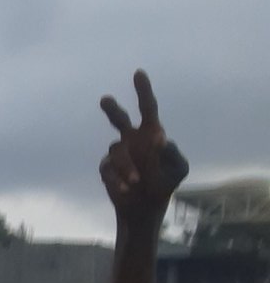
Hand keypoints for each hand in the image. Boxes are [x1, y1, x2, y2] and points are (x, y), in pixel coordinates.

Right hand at [99, 71, 188, 227]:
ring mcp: (117, 154)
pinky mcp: (106, 169)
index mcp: (150, 133)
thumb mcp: (178, 169)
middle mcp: (131, 139)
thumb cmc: (165, 184)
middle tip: (105, 100)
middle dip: (112, 109)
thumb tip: (158, 137)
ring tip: (136, 182)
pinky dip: (117, 179)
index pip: (147, 108)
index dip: (143, 90)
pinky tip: (126, 189)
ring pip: (116, 151)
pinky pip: (108, 169)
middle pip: (119, 119)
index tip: (138, 73)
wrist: (145, 209)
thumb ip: (171, 152)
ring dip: (127, 167)